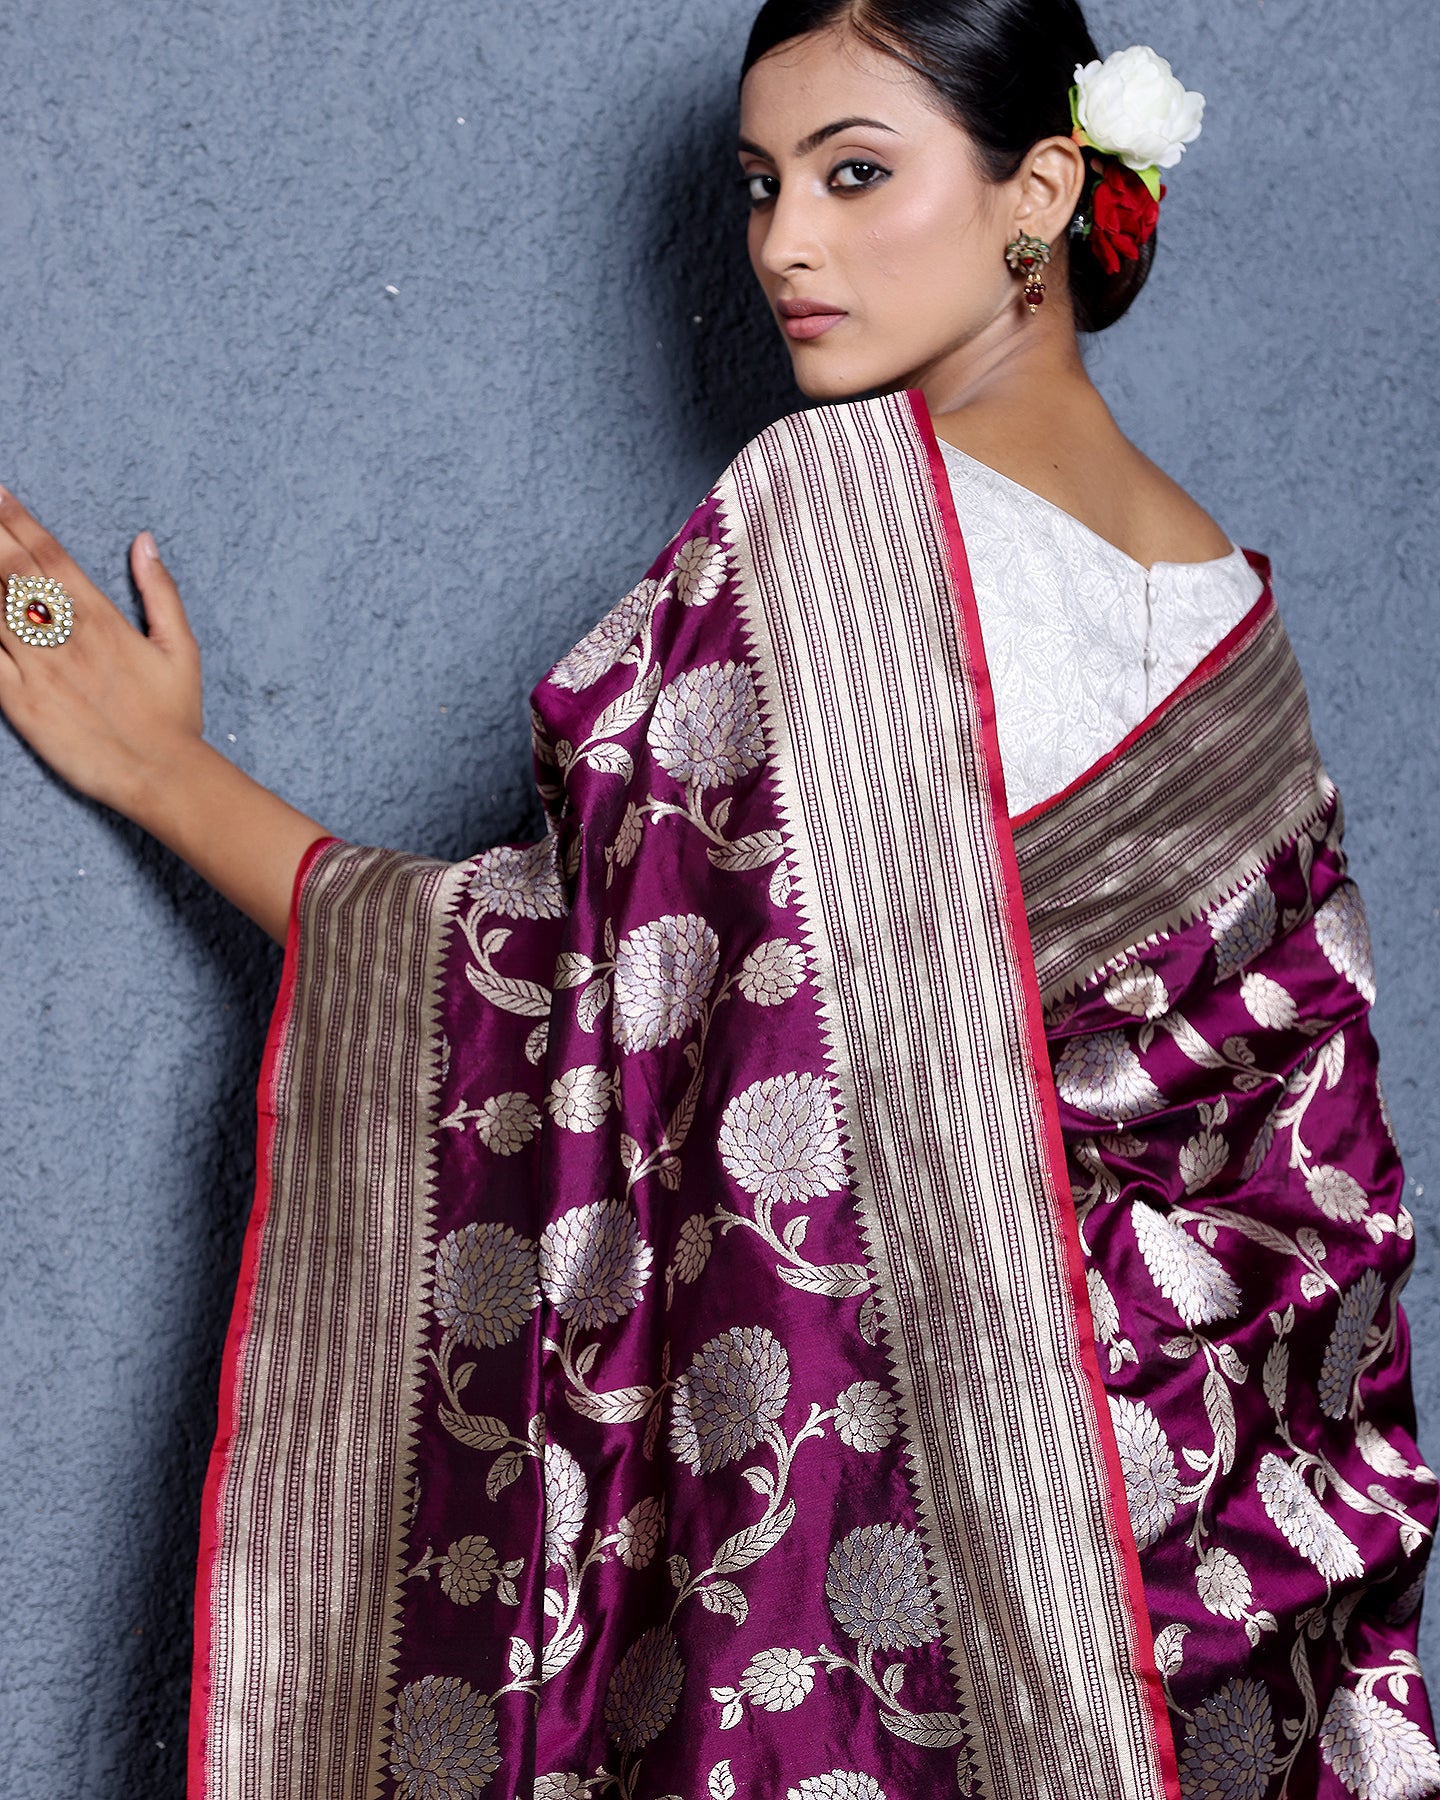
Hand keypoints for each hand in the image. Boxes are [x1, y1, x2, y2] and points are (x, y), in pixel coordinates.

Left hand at [0, 490, 330, 941]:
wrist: (161, 775)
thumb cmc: (174, 717)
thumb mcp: (181, 649)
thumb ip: (160, 591)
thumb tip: (144, 543)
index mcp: (101, 619)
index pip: (50, 555)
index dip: (18, 520)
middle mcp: (64, 637)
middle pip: (11, 571)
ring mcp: (38, 669)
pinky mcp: (19, 703)